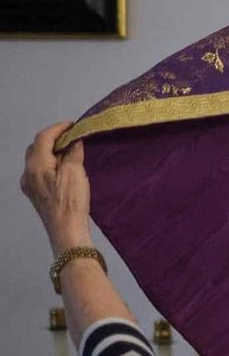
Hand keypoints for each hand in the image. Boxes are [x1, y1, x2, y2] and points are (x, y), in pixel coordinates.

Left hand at [21, 123, 90, 251]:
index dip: (58, 128)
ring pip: (36, 160)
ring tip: (69, 154)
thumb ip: (73, 153)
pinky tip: (63, 171)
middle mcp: (27, 172)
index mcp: (36, 164)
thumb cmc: (71, 201)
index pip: (43, 137)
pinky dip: (49, 165)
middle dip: (53, 139)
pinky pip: (39, 172)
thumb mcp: (75, 172)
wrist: (66, 231)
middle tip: (72, 138)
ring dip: (51, 153)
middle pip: (36, 147)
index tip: (73, 125)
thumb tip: (74, 141)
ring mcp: (29, 184)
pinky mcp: (34, 194)